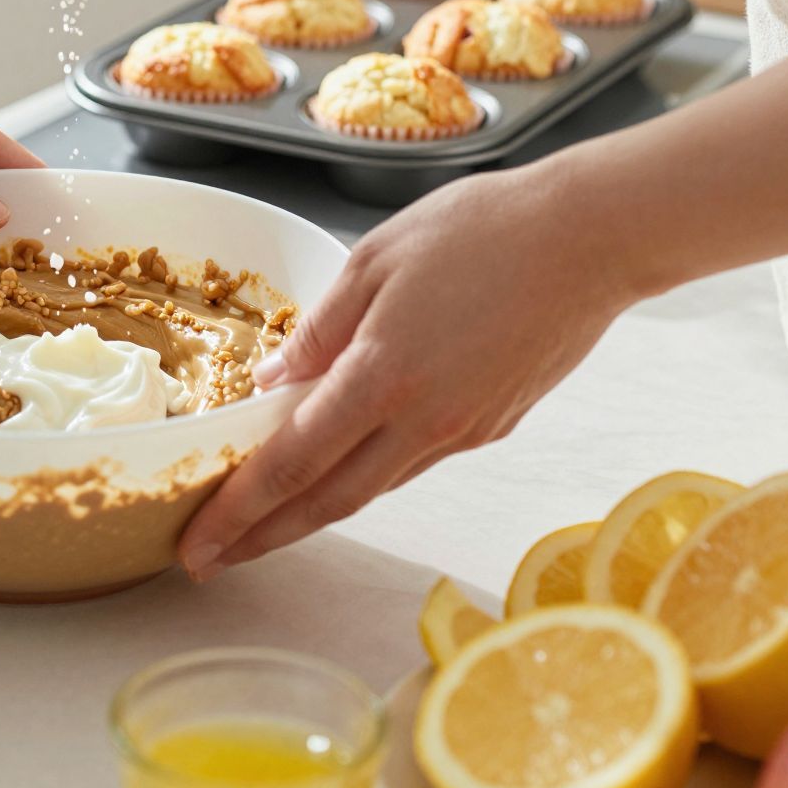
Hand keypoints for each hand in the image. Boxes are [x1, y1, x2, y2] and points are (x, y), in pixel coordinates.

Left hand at [176, 160, 632, 580]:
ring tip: (264, 522)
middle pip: (328, 501)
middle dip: (263, 537)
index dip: (239, 511)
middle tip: (210, 558)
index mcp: (384, 377)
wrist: (591, 240)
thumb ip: (320, 329)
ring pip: (373, 488)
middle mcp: (423, 421)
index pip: (292, 464)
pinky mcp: (493, 426)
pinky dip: (367, 475)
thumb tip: (273, 383)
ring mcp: (463, 431)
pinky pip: (413, 462)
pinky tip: (343, 467)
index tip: (196, 543)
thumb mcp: (376, 259)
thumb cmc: (484, 229)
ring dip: (314, 512)